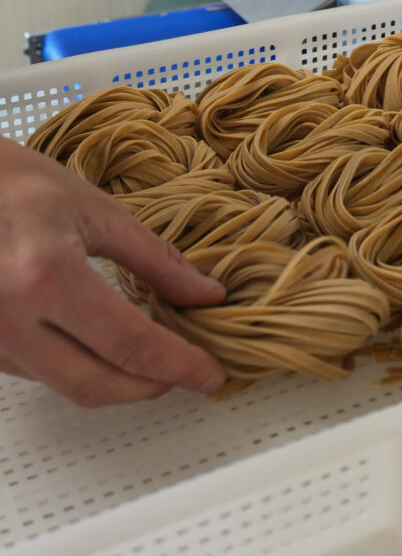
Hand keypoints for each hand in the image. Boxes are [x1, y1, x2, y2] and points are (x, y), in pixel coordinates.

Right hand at [0, 137, 226, 405]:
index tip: (211, 372)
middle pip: (97, 383)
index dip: (179, 364)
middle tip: (190, 371)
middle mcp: (10, 318)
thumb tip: (206, 295)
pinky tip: (106, 345)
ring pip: (68, 386)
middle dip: (153, 385)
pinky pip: (42, 374)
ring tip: (156, 356)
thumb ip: (156, 259)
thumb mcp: (97, 211)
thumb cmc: (20, 185)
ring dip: (119, 381)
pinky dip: (83, 368)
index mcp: (46, 276)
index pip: (129, 342)